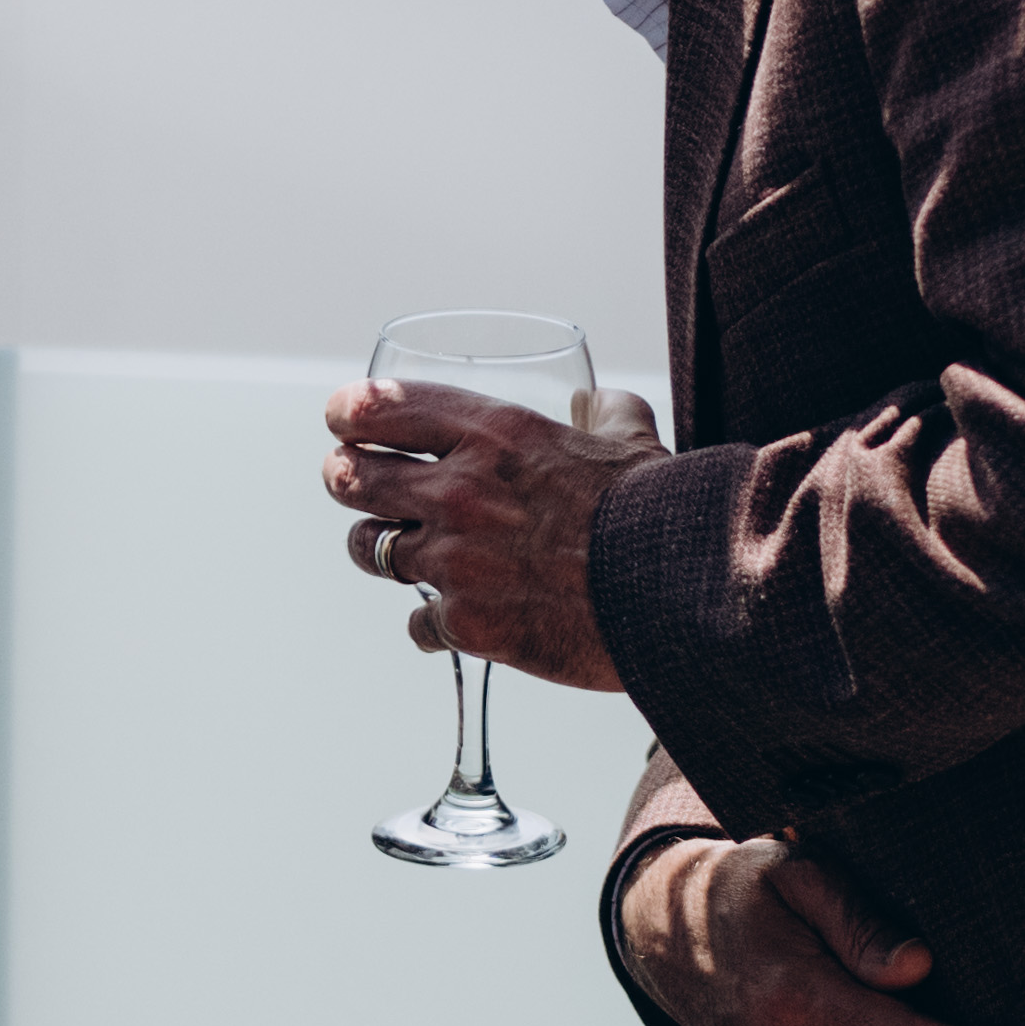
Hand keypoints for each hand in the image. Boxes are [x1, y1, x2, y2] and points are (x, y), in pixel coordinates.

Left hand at [325, 378, 660, 692]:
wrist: (681, 592)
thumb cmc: (658, 512)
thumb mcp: (631, 438)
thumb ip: (605, 412)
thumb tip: (597, 401)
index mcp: (493, 432)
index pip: (379, 407)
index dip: (349, 413)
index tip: (343, 421)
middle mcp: (460, 491)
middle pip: (350, 476)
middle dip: (345, 477)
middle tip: (351, 481)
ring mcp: (456, 561)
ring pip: (368, 549)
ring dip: (380, 548)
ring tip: (399, 551)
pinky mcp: (466, 624)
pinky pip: (417, 624)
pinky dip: (432, 624)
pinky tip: (453, 621)